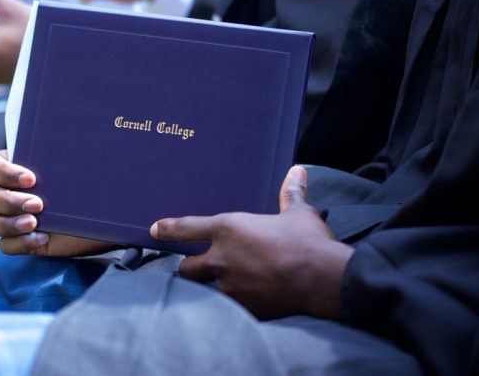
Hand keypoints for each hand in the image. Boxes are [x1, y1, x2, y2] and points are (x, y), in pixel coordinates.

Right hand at [0, 150, 115, 256]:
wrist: (108, 214)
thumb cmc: (91, 182)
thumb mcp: (77, 164)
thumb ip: (64, 152)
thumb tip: (65, 128)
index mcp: (13, 165)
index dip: (4, 172)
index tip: (31, 179)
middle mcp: (5, 189)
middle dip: (6, 201)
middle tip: (37, 204)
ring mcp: (9, 216)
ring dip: (6, 223)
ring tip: (34, 223)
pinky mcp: (19, 240)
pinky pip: (4, 244)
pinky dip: (20, 243)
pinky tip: (42, 238)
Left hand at [151, 166, 353, 319]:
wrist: (323, 278)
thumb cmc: (309, 241)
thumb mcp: (299, 213)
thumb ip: (291, 193)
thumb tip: (298, 170)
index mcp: (228, 229)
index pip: (186, 229)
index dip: (168, 230)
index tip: (155, 230)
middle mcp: (221, 257)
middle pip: (187, 267)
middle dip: (189, 267)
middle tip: (197, 267)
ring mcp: (229, 285)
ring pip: (205, 290)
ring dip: (210, 288)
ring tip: (223, 287)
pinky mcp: (242, 308)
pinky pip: (228, 308)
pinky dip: (233, 306)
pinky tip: (245, 303)